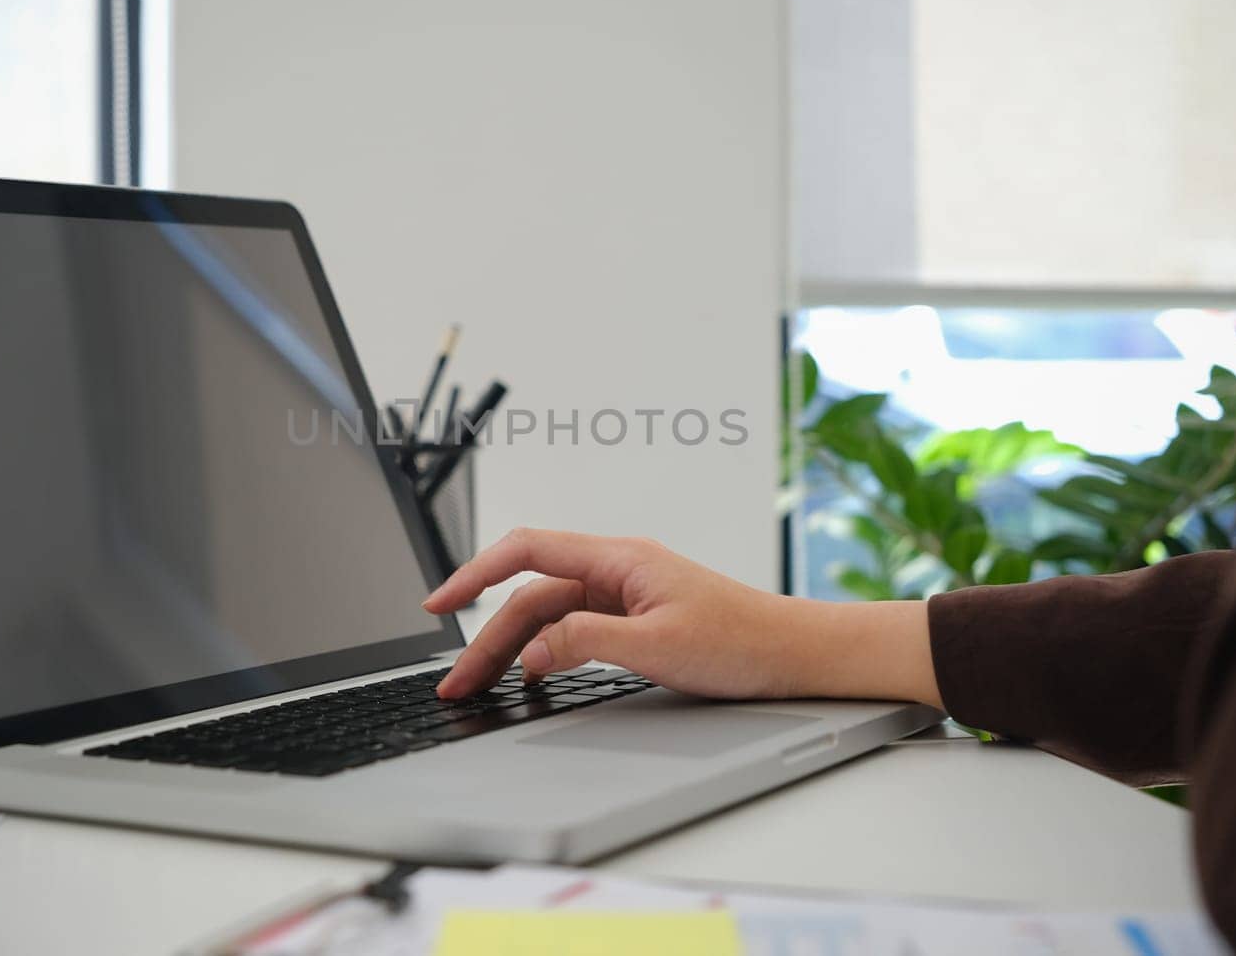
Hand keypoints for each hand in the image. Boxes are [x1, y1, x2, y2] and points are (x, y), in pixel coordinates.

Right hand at [424, 528, 941, 707]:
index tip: (440, 604)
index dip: (475, 572)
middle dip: (486, 634)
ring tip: (478, 685)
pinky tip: (528, 675)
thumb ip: (587, 641)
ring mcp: (623, 593)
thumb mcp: (659, 646)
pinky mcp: (633, 618)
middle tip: (455, 682)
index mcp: (619, 558)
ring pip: (548, 614)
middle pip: (531, 593)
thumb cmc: (742, 641)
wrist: (795, 654)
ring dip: (511, 647)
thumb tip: (531, 648)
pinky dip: (544, 650)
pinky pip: (573, 628)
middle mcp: (616, 568)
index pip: (528, 551)